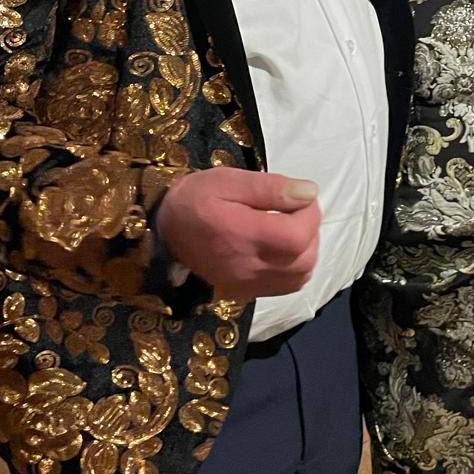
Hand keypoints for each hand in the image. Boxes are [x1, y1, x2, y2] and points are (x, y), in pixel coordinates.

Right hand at [155, 167, 319, 302]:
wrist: (163, 231)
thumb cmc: (194, 199)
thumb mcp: (226, 181)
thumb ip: (270, 187)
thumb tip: (309, 193)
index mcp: (242, 235)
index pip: (298, 235)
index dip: (310, 213)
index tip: (298, 196)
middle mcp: (247, 267)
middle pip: (304, 258)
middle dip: (310, 230)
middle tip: (293, 209)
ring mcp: (247, 284)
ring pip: (300, 275)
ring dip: (305, 249)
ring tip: (287, 227)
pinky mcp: (246, 293)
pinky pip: (287, 286)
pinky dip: (294, 266)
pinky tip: (280, 247)